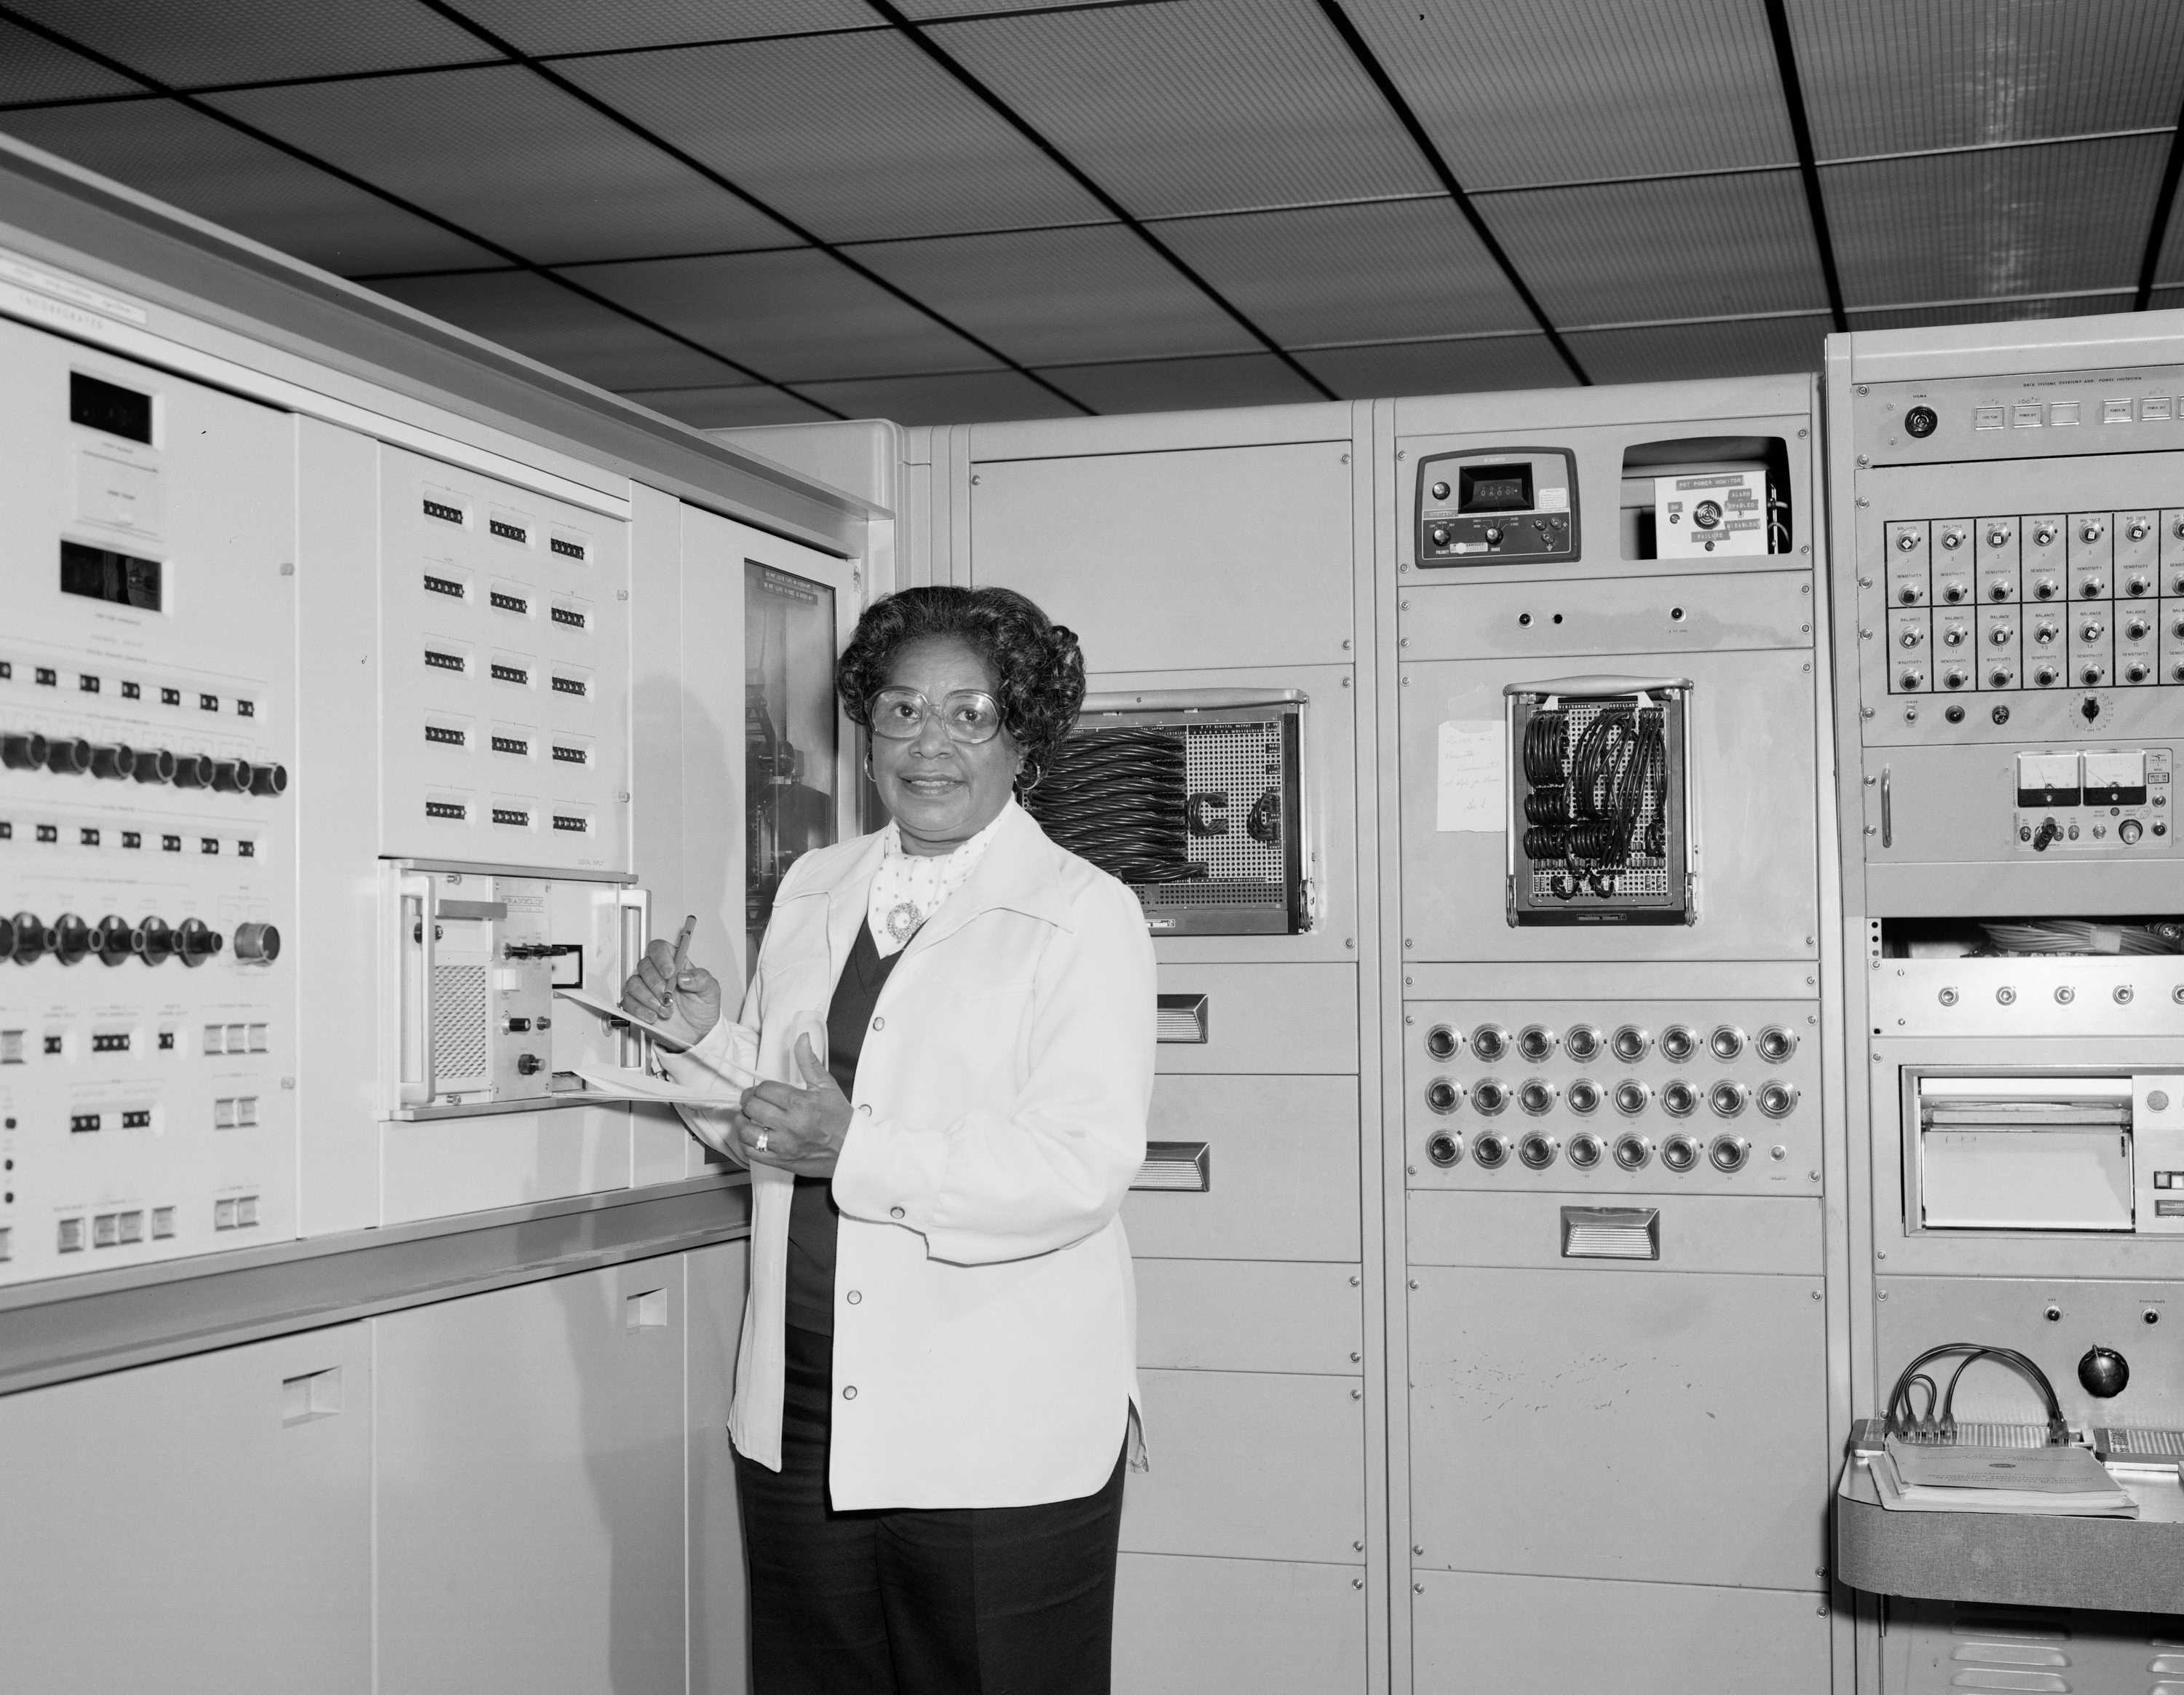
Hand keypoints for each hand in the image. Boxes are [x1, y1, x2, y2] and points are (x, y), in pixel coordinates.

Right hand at [619, 914, 721, 1049]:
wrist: (697, 1033)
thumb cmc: (702, 1008)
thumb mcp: (710, 991)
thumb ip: (701, 979)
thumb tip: (684, 976)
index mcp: (674, 964)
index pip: (659, 948)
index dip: (661, 958)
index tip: (670, 973)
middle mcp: (657, 974)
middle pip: (644, 965)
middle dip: (656, 983)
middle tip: (669, 997)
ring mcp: (645, 989)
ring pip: (633, 983)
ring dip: (649, 999)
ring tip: (666, 1010)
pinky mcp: (637, 1005)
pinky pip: (628, 1002)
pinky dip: (640, 1010)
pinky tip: (654, 1016)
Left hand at [734, 1035, 853, 1177]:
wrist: (851, 1150)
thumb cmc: (840, 1120)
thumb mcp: (826, 1086)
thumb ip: (809, 1062)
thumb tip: (802, 1039)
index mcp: (800, 1103)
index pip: (764, 1089)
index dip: (761, 1087)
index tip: (764, 1091)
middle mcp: (790, 1124)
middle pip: (752, 1107)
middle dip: (749, 1100)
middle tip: (754, 1101)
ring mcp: (783, 1145)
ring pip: (747, 1131)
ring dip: (744, 1122)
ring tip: (750, 1118)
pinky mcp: (780, 1161)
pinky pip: (752, 1153)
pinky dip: (747, 1143)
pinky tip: (754, 1136)